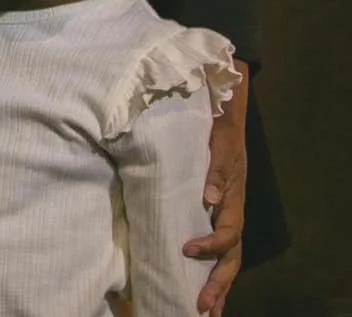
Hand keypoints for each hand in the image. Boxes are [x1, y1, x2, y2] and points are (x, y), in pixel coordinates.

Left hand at [185, 62, 248, 315]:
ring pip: (227, 260)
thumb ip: (217, 171)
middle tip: (202, 305)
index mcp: (233, 201)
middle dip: (218, 284)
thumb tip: (211, 197)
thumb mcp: (220, 148)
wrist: (224, 122)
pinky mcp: (215, 216)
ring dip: (217, 285)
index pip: (227, 233)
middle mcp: (232, 214)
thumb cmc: (219, 135)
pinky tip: (201, 286)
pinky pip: (218, 250)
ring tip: (205, 309)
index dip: (210, 244)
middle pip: (232, 258)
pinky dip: (211, 270)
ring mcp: (226, 218)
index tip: (187, 248)